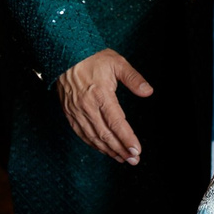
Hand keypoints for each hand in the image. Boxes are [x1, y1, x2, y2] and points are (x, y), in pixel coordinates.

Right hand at [59, 49, 151, 163]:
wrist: (65, 54)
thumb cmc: (93, 58)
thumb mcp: (117, 63)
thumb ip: (133, 78)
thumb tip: (148, 91)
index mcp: (101, 95)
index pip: (117, 122)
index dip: (127, 138)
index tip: (137, 150)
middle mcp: (87, 106)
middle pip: (106, 135)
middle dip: (121, 150)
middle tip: (134, 160)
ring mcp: (76, 111)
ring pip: (93, 137)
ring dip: (108, 150)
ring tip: (122, 158)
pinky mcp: (69, 113)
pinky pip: (81, 133)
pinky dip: (93, 144)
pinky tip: (103, 149)